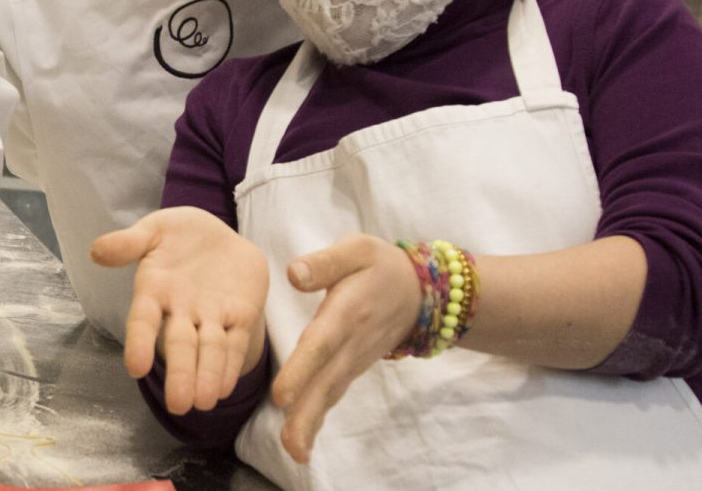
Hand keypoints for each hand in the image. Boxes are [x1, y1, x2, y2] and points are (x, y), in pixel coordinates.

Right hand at [91, 207, 268, 415]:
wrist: (220, 235)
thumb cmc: (179, 234)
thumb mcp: (155, 229)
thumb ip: (129, 242)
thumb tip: (96, 250)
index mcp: (155, 291)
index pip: (144, 320)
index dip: (140, 342)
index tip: (136, 367)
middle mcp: (181, 311)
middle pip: (180, 345)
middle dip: (180, 373)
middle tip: (178, 404)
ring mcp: (211, 316)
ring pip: (209, 350)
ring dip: (207, 376)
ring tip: (204, 403)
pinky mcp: (240, 316)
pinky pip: (235, 343)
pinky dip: (231, 365)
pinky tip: (225, 387)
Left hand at [271, 235, 421, 463]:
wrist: (419, 292)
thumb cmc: (378, 267)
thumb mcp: (357, 250)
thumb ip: (325, 262)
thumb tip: (293, 273)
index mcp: (347, 312)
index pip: (322, 344)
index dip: (303, 369)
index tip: (282, 395)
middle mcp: (351, 343)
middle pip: (326, 381)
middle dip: (307, 412)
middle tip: (289, 442)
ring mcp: (353, 360)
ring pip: (330, 394)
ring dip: (311, 424)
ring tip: (294, 452)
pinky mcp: (351, 369)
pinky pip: (333, 396)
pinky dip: (317, 420)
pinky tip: (300, 443)